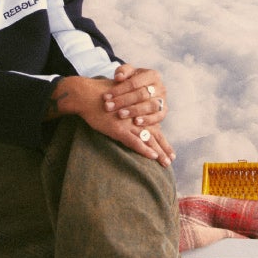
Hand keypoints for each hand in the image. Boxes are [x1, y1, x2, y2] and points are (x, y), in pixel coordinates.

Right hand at [50, 75, 174, 166]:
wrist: (86, 94)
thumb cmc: (98, 97)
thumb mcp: (116, 101)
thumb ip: (124, 110)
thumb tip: (126, 118)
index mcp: (136, 111)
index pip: (153, 127)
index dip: (161, 139)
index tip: (169, 150)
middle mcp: (136, 117)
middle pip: (154, 134)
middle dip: (163, 147)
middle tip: (172, 159)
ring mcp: (128, 124)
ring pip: (148, 139)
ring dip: (159, 152)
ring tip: (167, 163)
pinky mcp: (119, 129)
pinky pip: (135, 141)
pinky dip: (144, 149)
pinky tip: (153, 156)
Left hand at [103, 64, 169, 129]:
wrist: (141, 93)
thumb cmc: (131, 82)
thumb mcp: (127, 74)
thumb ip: (122, 71)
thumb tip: (119, 77)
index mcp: (152, 75)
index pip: (134, 82)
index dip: (119, 90)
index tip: (105, 96)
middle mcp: (160, 87)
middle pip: (141, 94)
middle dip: (123, 101)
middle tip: (108, 106)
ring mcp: (163, 100)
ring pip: (150, 105)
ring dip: (134, 111)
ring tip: (120, 114)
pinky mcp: (163, 112)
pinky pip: (158, 117)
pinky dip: (148, 120)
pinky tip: (136, 122)